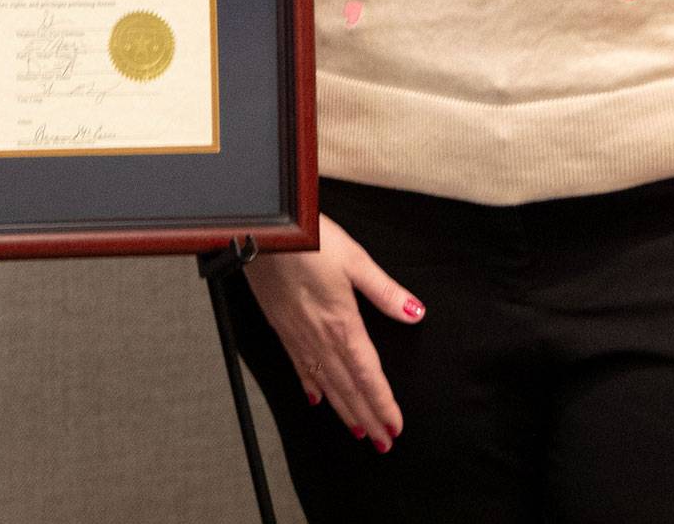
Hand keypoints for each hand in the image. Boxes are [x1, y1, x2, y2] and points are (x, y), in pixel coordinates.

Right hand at [246, 213, 425, 451]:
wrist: (260, 232)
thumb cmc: (305, 238)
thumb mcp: (354, 259)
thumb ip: (385, 291)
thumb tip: (413, 313)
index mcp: (342, 322)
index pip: (368, 375)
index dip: (382, 403)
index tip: (395, 426)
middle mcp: (319, 336)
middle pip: (348, 387)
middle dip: (367, 416)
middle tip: (382, 442)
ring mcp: (298, 333)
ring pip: (325, 383)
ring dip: (343, 409)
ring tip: (358, 430)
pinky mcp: (281, 326)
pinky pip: (298, 366)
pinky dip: (309, 385)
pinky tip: (315, 397)